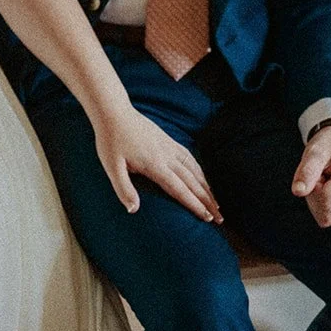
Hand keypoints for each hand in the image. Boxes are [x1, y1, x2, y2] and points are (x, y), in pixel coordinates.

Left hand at [95, 108, 222, 223]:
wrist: (114, 112)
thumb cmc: (110, 140)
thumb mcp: (111, 166)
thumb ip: (123, 189)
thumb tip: (133, 210)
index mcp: (155, 165)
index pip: (179, 189)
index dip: (195, 205)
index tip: (208, 218)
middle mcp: (167, 156)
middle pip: (193, 182)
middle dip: (208, 201)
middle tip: (220, 218)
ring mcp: (170, 147)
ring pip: (194, 170)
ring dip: (207, 187)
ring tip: (217, 202)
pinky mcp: (168, 140)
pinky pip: (189, 158)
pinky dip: (200, 170)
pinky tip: (203, 177)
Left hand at [292, 125, 330, 226]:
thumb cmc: (330, 143)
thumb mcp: (315, 151)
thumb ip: (306, 171)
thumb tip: (297, 192)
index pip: (323, 202)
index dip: (312, 188)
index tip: (319, 172)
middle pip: (325, 215)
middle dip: (315, 196)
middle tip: (321, 176)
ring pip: (326, 218)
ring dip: (319, 200)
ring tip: (326, 180)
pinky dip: (325, 204)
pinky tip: (330, 188)